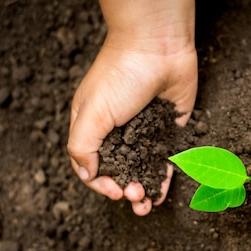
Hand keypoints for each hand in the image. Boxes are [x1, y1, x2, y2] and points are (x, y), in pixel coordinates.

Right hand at [67, 36, 196, 214]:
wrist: (159, 46)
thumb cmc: (120, 75)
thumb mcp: (91, 113)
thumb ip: (83, 146)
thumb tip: (87, 175)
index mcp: (91, 126)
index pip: (90, 166)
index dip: (101, 184)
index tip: (115, 191)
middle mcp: (116, 131)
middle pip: (117, 171)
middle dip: (123, 190)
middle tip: (135, 196)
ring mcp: (143, 131)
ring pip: (140, 169)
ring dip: (142, 189)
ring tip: (146, 204)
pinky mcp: (167, 128)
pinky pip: (164, 159)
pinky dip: (161, 178)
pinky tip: (161, 194)